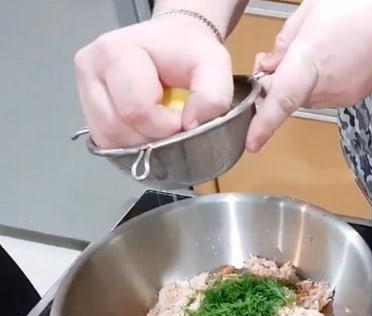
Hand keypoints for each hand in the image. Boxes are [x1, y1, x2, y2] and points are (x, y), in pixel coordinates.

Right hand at [74, 14, 232, 148]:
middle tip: (173, 122)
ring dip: (140, 143)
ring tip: (160, 124)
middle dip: (152, 137)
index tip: (183, 115)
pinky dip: (130, 142)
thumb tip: (190, 125)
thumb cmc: (190, 52)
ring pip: (108, 139)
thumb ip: (213, 95)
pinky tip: (146, 127)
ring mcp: (83, 88)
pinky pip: (105, 140)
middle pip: (116, 129)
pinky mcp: (86, 106)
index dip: (166, 125)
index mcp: (115, 52)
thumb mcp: (215, 65)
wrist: (173, 43)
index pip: (136, 110)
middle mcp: (90, 67)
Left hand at [245, 0, 371, 151]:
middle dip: (278, 80)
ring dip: (300, 79)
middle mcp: (326, 85)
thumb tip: (271, 65)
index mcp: (310, 60)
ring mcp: (342, 95)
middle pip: (288, 95)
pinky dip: (320, 80)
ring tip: (318, 48)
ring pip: (306, 94)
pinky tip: (334, 55)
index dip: (264, 123)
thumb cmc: (362, 6)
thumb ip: (285, 40)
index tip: (251, 144)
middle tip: (278, 56)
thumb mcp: (312, 10)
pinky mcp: (353, 97)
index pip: (282, 100)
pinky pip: (324, 93)